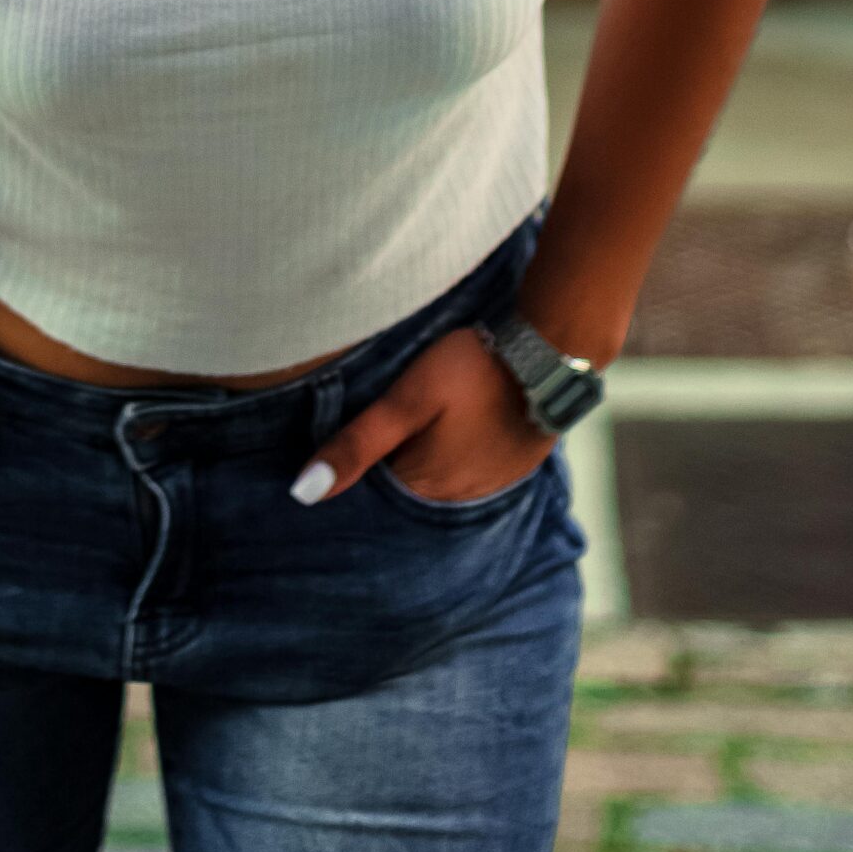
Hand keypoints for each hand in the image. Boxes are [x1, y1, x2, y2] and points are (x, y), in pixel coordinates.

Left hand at [289, 325, 553, 503]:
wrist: (548, 352)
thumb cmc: (471, 370)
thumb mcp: (405, 400)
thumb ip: (358, 444)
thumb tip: (304, 493)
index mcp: (423, 487)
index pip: (372, 495)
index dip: (354, 470)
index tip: (340, 448)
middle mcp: (456, 499)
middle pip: (406, 490)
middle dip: (387, 469)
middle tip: (376, 435)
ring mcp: (488, 485)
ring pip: (437, 481)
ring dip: (422, 462)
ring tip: (410, 433)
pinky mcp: (512, 466)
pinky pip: (468, 471)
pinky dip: (452, 457)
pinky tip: (448, 434)